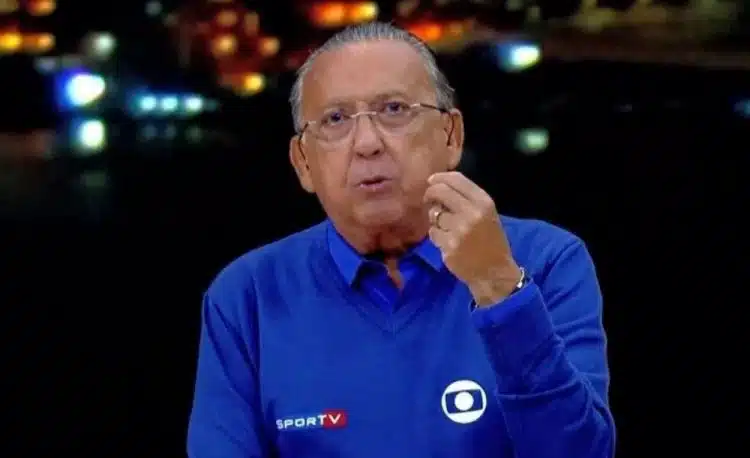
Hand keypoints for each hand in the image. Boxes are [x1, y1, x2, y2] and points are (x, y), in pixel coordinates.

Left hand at [424, 172, 521, 306]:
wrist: (495, 272)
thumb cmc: (491, 241)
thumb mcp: (487, 213)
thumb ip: (467, 198)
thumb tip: (438, 183)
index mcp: (484, 202)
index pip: (456, 179)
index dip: (439, 177)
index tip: (432, 181)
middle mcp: (472, 213)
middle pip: (440, 191)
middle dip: (430, 193)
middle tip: (429, 199)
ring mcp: (459, 231)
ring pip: (434, 214)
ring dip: (436, 220)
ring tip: (447, 228)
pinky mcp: (448, 247)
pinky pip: (432, 233)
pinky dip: (436, 236)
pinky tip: (448, 242)